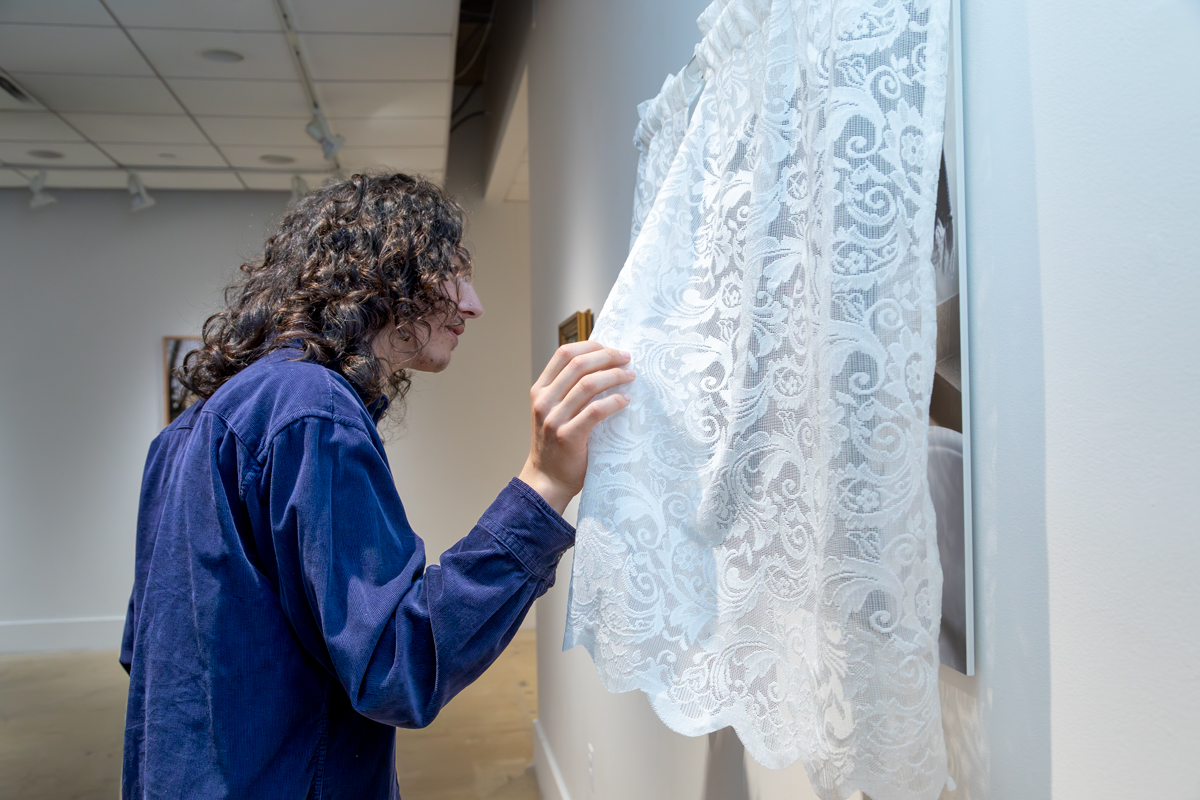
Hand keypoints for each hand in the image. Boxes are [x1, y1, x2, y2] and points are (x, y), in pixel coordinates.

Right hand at [518, 341, 634, 514]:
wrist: (547, 480)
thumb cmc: (557, 445)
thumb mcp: (553, 411)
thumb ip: (568, 391)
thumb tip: (602, 366)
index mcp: (540, 390)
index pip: (564, 354)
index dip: (590, 346)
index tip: (611, 347)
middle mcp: (544, 401)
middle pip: (578, 364)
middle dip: (607, 356)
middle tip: (627, 358)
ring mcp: (554, 419)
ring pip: (588, 384)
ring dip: (614, 375)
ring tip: (631, 376)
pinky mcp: (568, 436)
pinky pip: (595, 411)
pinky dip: (614, 401)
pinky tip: (626, 399)